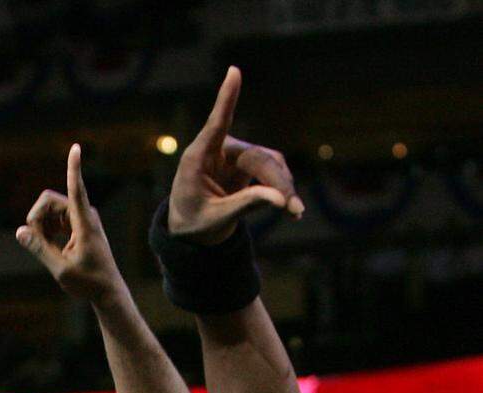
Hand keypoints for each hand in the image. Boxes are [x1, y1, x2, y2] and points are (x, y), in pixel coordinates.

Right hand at [16, 144, 123, 302]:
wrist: (107, 290)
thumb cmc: (88, 282)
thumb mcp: (60, 269)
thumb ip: (39, 249)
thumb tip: (19, 231)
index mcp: (85, 223)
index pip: (77, 190)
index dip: (74, 169)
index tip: (76, 147)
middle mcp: (84, 214)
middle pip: (48, 201)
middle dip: (36, 219)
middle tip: (36, 244)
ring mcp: (81, 217)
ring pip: (49, 209)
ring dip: (40, 226)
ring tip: (46, 249)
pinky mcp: (77, 223)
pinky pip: (53, 217)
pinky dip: (46, 230)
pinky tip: (49, 246)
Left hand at [168, 67, 303, 244]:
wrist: (192, 229)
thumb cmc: (195, 222)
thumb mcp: (217, 218)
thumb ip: (246, 204)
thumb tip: (281, 199)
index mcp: (198, 158)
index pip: (216, 123)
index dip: (227, 98)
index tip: (233, 71)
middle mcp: (218, 150)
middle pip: (257, 158)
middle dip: (278, 183)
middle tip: (293, 208)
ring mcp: (235, 154)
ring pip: (270, 163)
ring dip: (284, 186)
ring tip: (294, 211)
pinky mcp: (248, 163)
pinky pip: (272, 171)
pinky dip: (282, 188)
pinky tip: (291, 207)